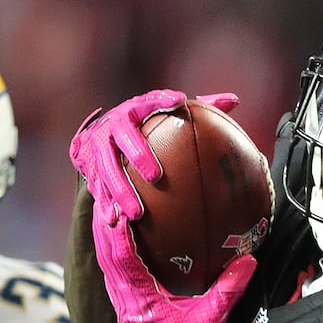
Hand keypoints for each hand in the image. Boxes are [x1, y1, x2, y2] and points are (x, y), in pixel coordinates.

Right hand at [69, 90, 238, 225]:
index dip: (160, 101)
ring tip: (136, 212)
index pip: (147, 102)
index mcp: (133, 110)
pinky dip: (105, 204)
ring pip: (107, 170)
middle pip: (123, 138)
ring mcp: (99, 149)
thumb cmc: (140, 124)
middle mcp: (113, 127)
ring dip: (120, 191)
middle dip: (137, 156)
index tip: (179, 101)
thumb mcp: (162, 112)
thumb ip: (196, 107)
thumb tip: (233, 101)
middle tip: (156, 176)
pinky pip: (97, 189)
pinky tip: (114, 221)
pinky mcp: (90, 170)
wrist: (96, 136)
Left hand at [91, 210, 254, 322]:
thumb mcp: (211, 320)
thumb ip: (228, 289)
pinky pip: (111, 273)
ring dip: (102, 235)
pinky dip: (110, 252)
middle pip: (104, 253)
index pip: (120, 255)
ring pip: (104, 262)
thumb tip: (248, 259)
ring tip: (103, 207)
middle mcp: (123, 297)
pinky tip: (116, 238)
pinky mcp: (124, 308)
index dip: (115, 228)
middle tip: (102, 193)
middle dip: (101, 223)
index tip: (113, 202)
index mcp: (138, 296)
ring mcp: (120, 303)